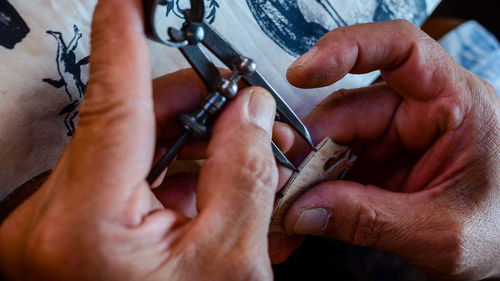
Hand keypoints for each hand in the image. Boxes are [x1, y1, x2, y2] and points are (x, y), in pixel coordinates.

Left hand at [0, 0, 280, 279]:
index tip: (129, 0)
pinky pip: (128, 178)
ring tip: (245, 149)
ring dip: (193, 141)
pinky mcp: (79, 231)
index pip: (113, 101)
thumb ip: (245, 175)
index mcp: (88, 226)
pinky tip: (214, 178)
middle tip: (245, 104)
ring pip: (133, 148)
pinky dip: (175, 172)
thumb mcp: (230, 263)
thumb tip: (251, 116)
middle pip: (133, 122)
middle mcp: (58, 221)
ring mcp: (63, 227)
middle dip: (198, 106)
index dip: (126, 39)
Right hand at [274, 20, 499, 279]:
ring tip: (289, 206)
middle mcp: (420, 112)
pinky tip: (304, 210)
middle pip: (347, 109)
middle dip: (310, 148)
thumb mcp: (443, 233)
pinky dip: (315, 188)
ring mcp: (395, 136)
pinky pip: (335, 164)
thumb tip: (303, 208)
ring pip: (333, 139)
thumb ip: (371, 220)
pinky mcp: (379, 160)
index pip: (402, 49)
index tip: (303, 72)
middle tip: (284, 185)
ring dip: (308, 173)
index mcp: (456, 104)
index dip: (349, 49)